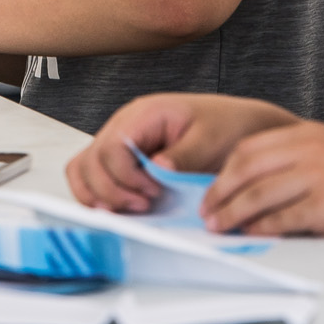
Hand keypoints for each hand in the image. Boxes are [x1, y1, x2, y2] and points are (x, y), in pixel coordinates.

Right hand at [66, 94, 296, 213]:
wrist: (241, 127)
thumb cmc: (227, 127)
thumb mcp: (212, 138)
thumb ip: (184, 154)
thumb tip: (157, 168)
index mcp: (144, 114)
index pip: (110, 147)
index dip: (125, 177)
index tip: (153, 193)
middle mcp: (125, 126)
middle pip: (90, 161)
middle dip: (112, 191)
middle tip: (145, 206)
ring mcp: (121, 142)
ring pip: (83, 169)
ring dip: (100, 195)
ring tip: (133, 209)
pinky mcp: (124, 160)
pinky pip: (92, 175)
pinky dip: (99, 195)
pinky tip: (124, 207)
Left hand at [202, 120, 323, 249]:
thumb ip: (292, 169)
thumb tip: (244, 191)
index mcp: (308, 134)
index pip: (249, 148)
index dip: (223, 172)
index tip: (210, 191)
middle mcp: (312, 148)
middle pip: (247, 168)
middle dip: (220, 193)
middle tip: (207, 213)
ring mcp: (321, 174)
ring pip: (259, 194)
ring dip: (232, 214)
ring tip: (219, 228)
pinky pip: (282, 218)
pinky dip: (261, 229)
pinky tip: (251, 236)